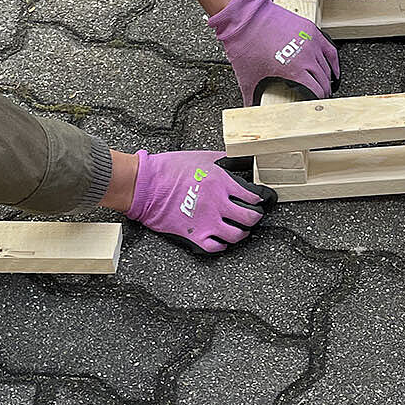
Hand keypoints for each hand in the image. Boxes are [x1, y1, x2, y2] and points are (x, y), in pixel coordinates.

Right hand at [125, 150, 274, 254]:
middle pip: (250, 218)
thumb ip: (221, 161)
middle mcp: (218, 203)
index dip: (259, 200)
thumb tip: (235, 161)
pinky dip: (221, 246)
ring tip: (240, 230)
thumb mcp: (200, 157)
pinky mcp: (194, 234)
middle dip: (255, 218)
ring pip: (236, 235)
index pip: (252, 197)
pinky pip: (215, 247)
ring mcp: (207, 221)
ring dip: (241, 233)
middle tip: (253, 217)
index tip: (259, 201)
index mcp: (221, 183)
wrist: (144, 184)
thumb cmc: (167, 169)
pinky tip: (221, 240)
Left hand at [208, 0, 339, 105]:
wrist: (245, 18)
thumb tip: (251, 109)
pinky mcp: (311, 31)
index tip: (313, 103)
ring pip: (327, 67)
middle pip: (323, 80)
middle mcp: (307, 57)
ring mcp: (311, 43)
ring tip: (323, 85)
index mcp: (294, 71)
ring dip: (326, 78)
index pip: (316, 91)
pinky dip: (333, 62)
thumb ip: (251, 98)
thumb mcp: (248, 78)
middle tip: (318, 96)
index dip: (316, 99)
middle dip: (322, 91)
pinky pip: (329, 50)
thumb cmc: (246, 45)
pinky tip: (334, 71)